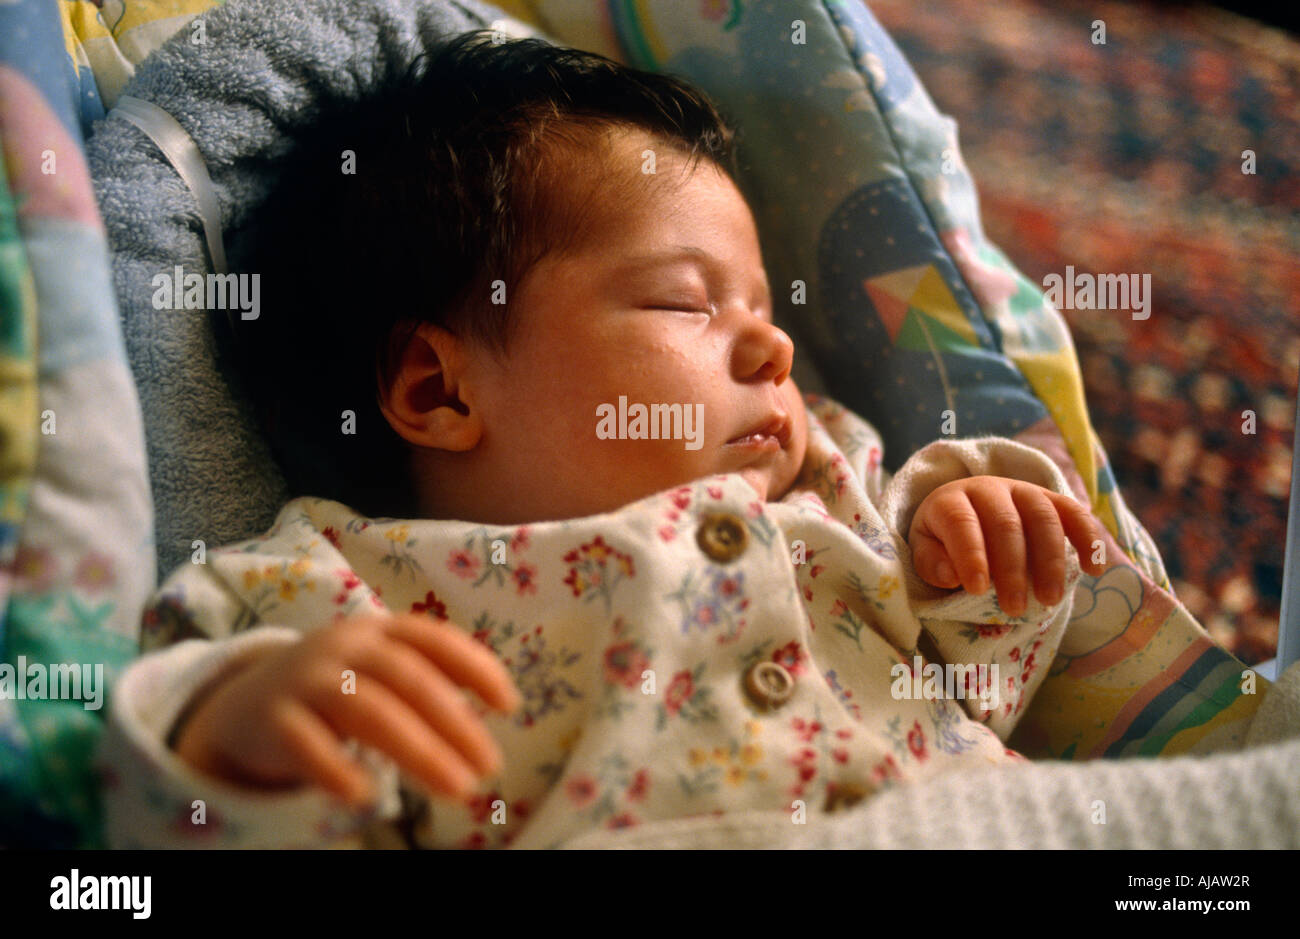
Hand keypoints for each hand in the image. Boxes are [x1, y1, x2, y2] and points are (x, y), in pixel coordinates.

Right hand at [172, 613, 520, 806]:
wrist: (249, 701)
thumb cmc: (340, 688)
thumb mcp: (382, 672)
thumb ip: (430, 682)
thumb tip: (496, 713)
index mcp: (380, 631)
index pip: (433, 639)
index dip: (474, 667)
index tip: (510, 705)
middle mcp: (346, 647)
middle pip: (408, 680)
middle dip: (455, 724)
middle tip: (490, 767)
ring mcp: (308, 680)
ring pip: (368, 711)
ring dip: (418, 750)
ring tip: (457, 789)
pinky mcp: (273, 719)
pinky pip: (306, 743)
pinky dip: (336, 767)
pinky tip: (366, 796)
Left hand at [907, 476, 1105, 616]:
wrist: (966, 510)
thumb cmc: (943, 540)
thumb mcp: (926, 551)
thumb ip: (932, 563)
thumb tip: (950, 574)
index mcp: (950, 500)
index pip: (960, 522)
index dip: (970, 554)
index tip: (976, 589)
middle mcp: (988, 488)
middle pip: (1005, 523)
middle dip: (1012, 568)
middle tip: (1015, 608)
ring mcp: (1022, 490)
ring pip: (1043, 517)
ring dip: (1049, 560)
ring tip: (1050, 599)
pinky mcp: (1051, 499)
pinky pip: (1074, 513)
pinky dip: (1088, 538)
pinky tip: (1094, 570)